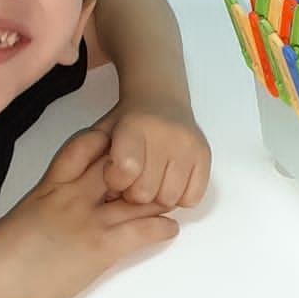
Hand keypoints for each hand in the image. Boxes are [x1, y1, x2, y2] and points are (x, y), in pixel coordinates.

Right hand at [0, 128, 177, 297]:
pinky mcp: (103, 247)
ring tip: (169, 196)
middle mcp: (74, 196)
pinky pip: (142, 230)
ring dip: (156, 197)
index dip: (103, 141)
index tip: (116, 141)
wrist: (2, 293)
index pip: (82, 147)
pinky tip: (169, 228)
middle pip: (117, 164)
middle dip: (137, 163)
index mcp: (48, 187)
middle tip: (155, 164)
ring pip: (136, 196)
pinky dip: (159, 228)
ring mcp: (91, 220)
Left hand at [97, 96, 211, 208]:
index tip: (115, 172)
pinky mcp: (204, 156)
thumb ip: (94, 160)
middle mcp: (165, 135)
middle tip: (134, 177)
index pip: (124, 173)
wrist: (159, 97)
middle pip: (145, 193)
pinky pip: (192, 198)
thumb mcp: (103, 132)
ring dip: (158, 196)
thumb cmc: (128, 121)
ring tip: (152, 178)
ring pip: (169, 200)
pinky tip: (171, 179)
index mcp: (135, 126)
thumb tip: (101, 196)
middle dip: (134, 193)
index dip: (115, 180)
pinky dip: (181, 196)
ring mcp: (188, 146)